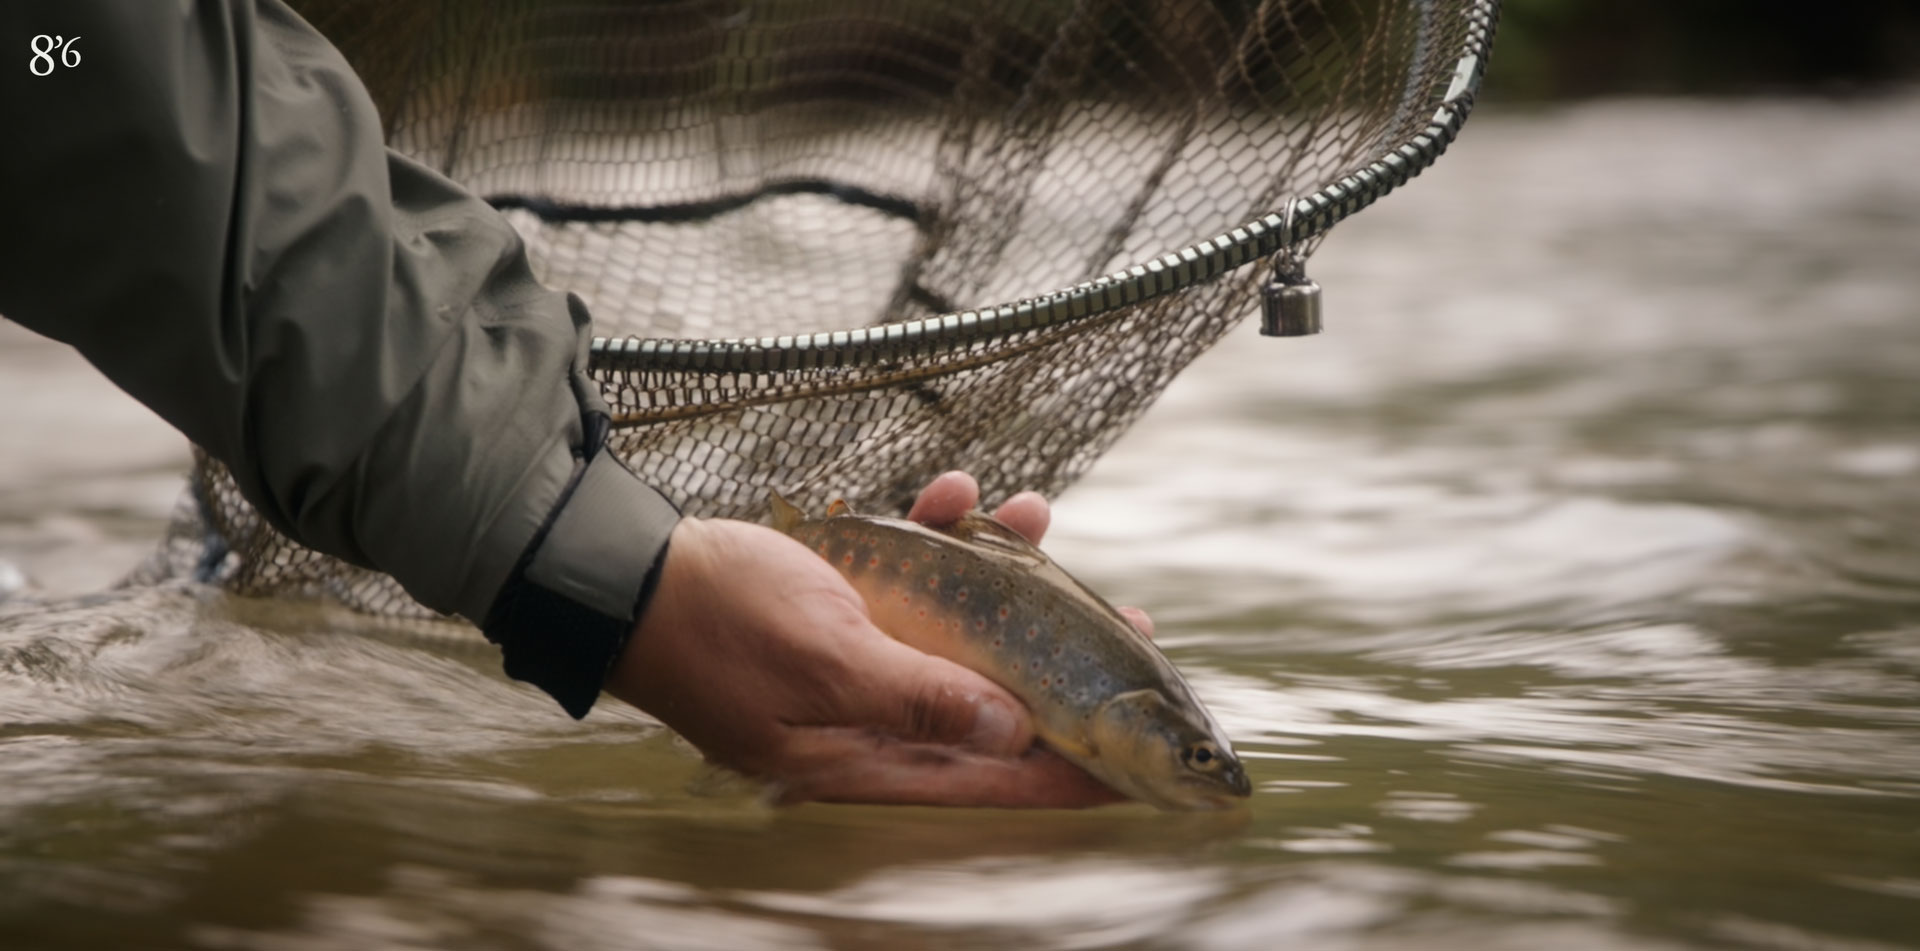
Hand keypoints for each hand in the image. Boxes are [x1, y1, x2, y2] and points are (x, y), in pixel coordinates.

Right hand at [605, 471, 1151, 806]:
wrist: (625, 571)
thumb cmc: (716, 622)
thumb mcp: (829, 661)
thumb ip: (922, 698)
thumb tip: (1013, 729)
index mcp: (863, 757)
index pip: (988, 776)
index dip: (1065, 770)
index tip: (1133, 766)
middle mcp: (869, 719)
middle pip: (989, 701)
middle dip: (1056, 660)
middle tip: (1126, 627)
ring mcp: (855, 664)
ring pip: (957, 629)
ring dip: (1000, 575)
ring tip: (1039, 524)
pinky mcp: (838, 612)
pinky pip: (910, 581)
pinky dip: (937, 539)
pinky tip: (957, 494)